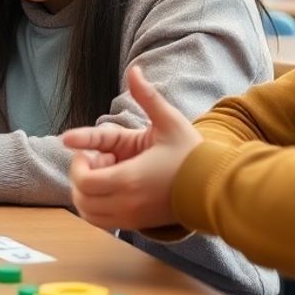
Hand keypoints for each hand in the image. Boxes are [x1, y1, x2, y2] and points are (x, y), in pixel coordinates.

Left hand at [62, 65, 202, 229]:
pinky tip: (112, 186)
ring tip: (105, 173)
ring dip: (86, 192)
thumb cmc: (192, 154)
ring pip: (88, 213)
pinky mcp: (136, 224)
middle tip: (95, 160)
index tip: (87, 152)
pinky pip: (101, 222)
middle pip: (81, 197)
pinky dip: (95, 206)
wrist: (216, 187)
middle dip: (79, 176)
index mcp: (130, 178)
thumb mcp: (169, 121)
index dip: (78, 165)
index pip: (84, 180)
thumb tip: (134, 69)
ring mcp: (131, 217)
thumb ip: (147, 97)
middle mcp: (127, 203)